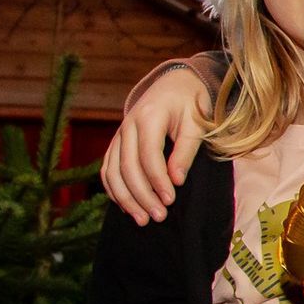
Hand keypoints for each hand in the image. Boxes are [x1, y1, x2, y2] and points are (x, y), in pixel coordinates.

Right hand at [104, 67, 210, 223]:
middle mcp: (127, 126)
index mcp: (148, 117)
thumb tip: (177, 181)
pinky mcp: (117, 143)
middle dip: (142, 195)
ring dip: (126, 198)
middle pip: (128, 167)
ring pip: (113, 171)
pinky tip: (127, 207)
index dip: (158, 181)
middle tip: (159, 217)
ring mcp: (119, 134)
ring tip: (142, 220)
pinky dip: (115, 189)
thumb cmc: (191, 104)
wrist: (175, 84)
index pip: (148, 156)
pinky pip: (108, 169)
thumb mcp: (195, 124)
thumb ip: (186, 151)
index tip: (170, 200)